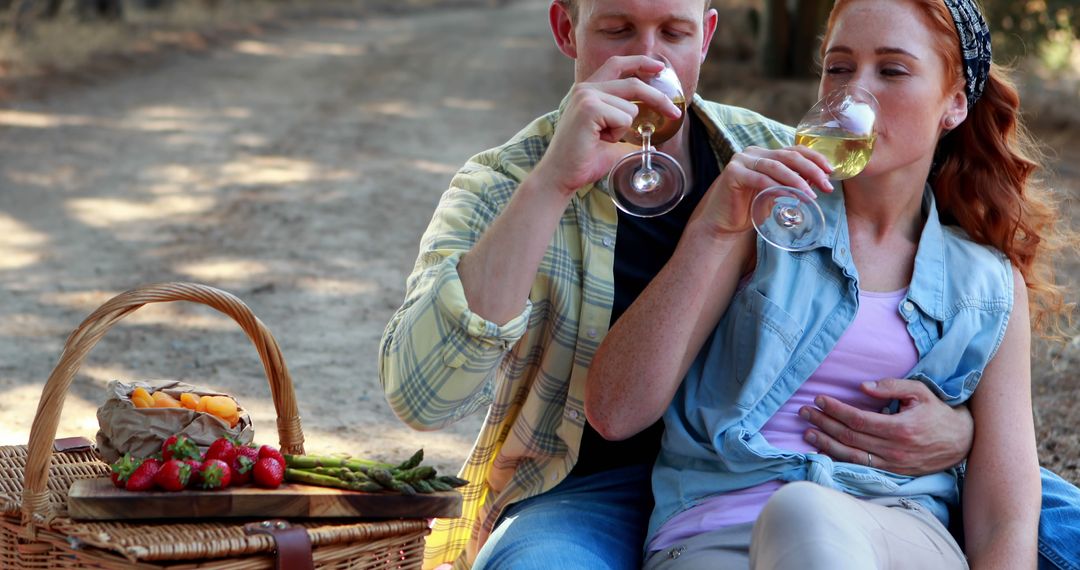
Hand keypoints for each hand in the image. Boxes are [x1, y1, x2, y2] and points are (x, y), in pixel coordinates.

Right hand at [533, 55, 683, 196]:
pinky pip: (624, 118)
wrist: (561, 175)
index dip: (640, 63)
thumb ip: (628, 130)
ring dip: (624, 130)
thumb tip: (653, 137)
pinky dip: (618, 134)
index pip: (618, 64)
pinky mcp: (589, 109)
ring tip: (603, 140)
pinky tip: (600, 141)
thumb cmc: (583, 160)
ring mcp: (587, 96)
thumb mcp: (611, 140)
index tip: (660, 67)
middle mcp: (586, 88)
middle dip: (658, 99)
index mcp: (588, 90)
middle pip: (633, 83)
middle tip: (674, 113)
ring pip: (631, 108)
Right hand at [688, 145, 834, 238]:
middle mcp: (753, 152)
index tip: (831, 171)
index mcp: (765, 153)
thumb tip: (817, 182)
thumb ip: (791, 184)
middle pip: (789, 156)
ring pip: (776, 166)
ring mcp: (742, 161)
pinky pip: (761, 179)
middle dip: (812, 170)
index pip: (794, 150)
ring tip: (812, 195)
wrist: (722, 224)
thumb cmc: (749, 209)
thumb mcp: (774, 193)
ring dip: (798, 180)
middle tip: (827, 186)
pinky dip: (777, 187)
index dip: (815, 158)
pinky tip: (791, 197)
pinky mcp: (733, 173)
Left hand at [799, 378, 973, 475]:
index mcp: (899, 428)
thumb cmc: (938, 413)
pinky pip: (861, 467)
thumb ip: (891, 386)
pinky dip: (840, 460)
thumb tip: (863, 386)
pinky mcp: (892, 472)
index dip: (835, 410)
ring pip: (850, 455)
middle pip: (849, 437)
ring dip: (826, 444)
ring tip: (807, 433)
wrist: (962, 442)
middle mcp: (893, 449)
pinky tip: (824, 452)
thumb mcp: (920, 392)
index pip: (857, 419)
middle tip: (804, 412)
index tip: (819, 399)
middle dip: (823, 423)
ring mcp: (892, 463)